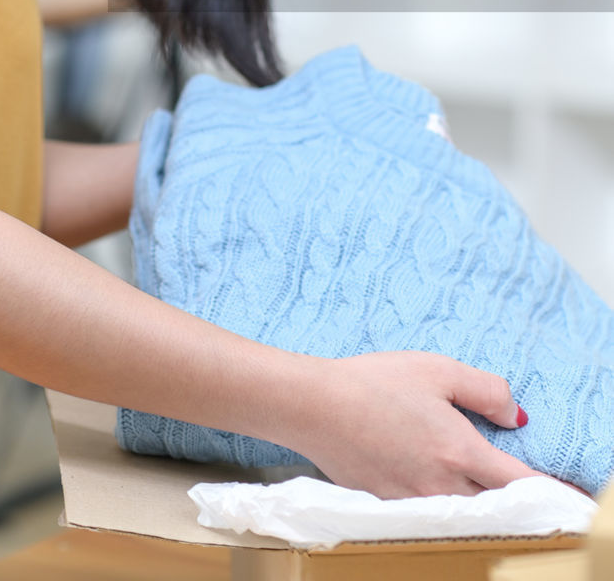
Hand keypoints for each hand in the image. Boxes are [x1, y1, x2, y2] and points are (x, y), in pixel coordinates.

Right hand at [287, 351, 539, 496]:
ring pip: (463, 512)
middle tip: (520, 482)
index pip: (520, 483)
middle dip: (515, 498)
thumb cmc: (375, 381)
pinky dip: (444, 500)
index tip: (567, 492)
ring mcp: (414, 501)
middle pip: (495, 505)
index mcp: (459, 452)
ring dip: (479, 501)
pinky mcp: (389, 504)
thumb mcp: (437, 369)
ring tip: (478, 479)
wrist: (315, 406)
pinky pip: (430, 510)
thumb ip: (485, 391)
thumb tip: (516, 415)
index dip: (549, 490)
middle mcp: (442, 486)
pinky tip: (433, 477)